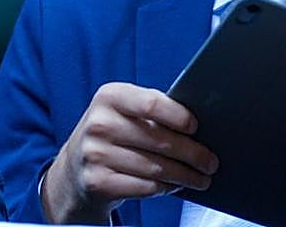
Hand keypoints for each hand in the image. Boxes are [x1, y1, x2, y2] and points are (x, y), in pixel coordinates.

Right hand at [42, 82, 218, 223]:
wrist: (73, 169)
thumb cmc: (112, 134)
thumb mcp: (123, 111)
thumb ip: (151, 110)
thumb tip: (197, 124)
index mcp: (110, 96)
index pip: (152, 103)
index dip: (178, 116)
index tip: (197, 127)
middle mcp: (99, 123)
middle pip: (159, 140)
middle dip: (193, 154)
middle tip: (211, 162)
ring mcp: (95, 154)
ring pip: (156, 168)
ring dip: (185, 175)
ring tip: (201, 178)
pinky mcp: (97, 182)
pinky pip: (145, 188)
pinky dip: (166, 188)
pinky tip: (176, 185)